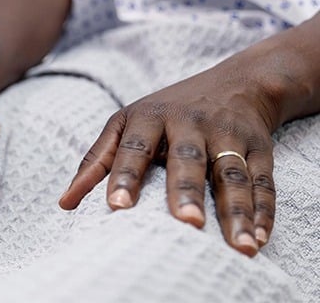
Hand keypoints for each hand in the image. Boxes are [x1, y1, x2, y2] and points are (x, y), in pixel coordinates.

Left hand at [59, 49, 278, 256]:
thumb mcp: (127, 123)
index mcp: (150, 115)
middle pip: (187, 158)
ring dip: (237, 210)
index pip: (135, 146)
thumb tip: (65, 204)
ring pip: (231, 173)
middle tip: (186, 223)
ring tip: (240, 245)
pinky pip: (263, 180)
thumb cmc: (167, 111)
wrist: (236, 82)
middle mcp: (190, 121)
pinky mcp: (259, 146)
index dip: (125, 175)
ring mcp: (228, 133)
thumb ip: (97, 161)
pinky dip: (263, 210)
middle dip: (186, 190)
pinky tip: (259, 237)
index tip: (116, 206)